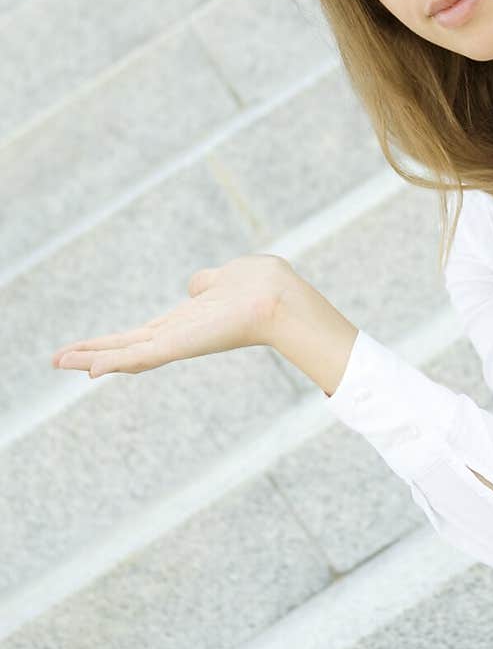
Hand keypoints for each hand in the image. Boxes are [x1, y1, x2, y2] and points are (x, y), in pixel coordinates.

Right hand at [51, 253, 298, 377]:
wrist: (279, 298)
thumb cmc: (260, 286)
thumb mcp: (223, 278)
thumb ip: (205, 284)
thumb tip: (196, 285)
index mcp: (185, 321)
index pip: (141, 334)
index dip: (113, 341)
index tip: (85, 349)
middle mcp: (177, 335)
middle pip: (125, 347)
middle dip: (90, 353)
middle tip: (57, 360)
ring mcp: (178, 342)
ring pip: (125, 355)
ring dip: (91, 359)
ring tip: (60, 361)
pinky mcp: (180, 346)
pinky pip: (140, 357)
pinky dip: (113, 363)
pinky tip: (88, 369)